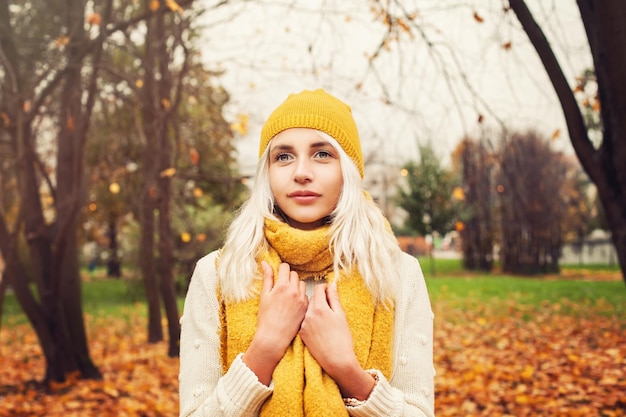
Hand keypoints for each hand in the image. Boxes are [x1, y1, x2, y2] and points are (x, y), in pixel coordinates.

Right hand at [242, 261, 307, 384]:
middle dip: (287, 278)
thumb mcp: (264, 295)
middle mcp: (294, 291)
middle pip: (293, 274)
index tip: (277, 276)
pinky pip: (305, 295)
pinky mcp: (306, 307)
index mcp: (282, 286)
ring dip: (295, 286)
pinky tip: (292, 304)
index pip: (285, 267)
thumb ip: (267, 277)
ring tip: (286, 296)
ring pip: (301, 284)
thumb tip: (265, 262)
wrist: (274, 337)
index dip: (280, 270)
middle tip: (280, 288)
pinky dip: (300, 296)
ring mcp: (302, 299)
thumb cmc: (266, 317)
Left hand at [300, 282, 375, 399]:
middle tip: (330, 306)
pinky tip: (319, 328)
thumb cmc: (342, 339)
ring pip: (307, 310)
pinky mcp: (301, 334)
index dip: (325, 288)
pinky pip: (304, 320)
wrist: (337, 361)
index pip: (318, 289)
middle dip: (320, 299)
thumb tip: (332, 285)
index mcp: (319, 308)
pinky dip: (310, 320)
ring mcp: (303, 325)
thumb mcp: (341, 315)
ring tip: (325, 319)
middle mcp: (308, 315)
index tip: (329, 290)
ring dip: (314, 309)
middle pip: (312, 298)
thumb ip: (334, 298)